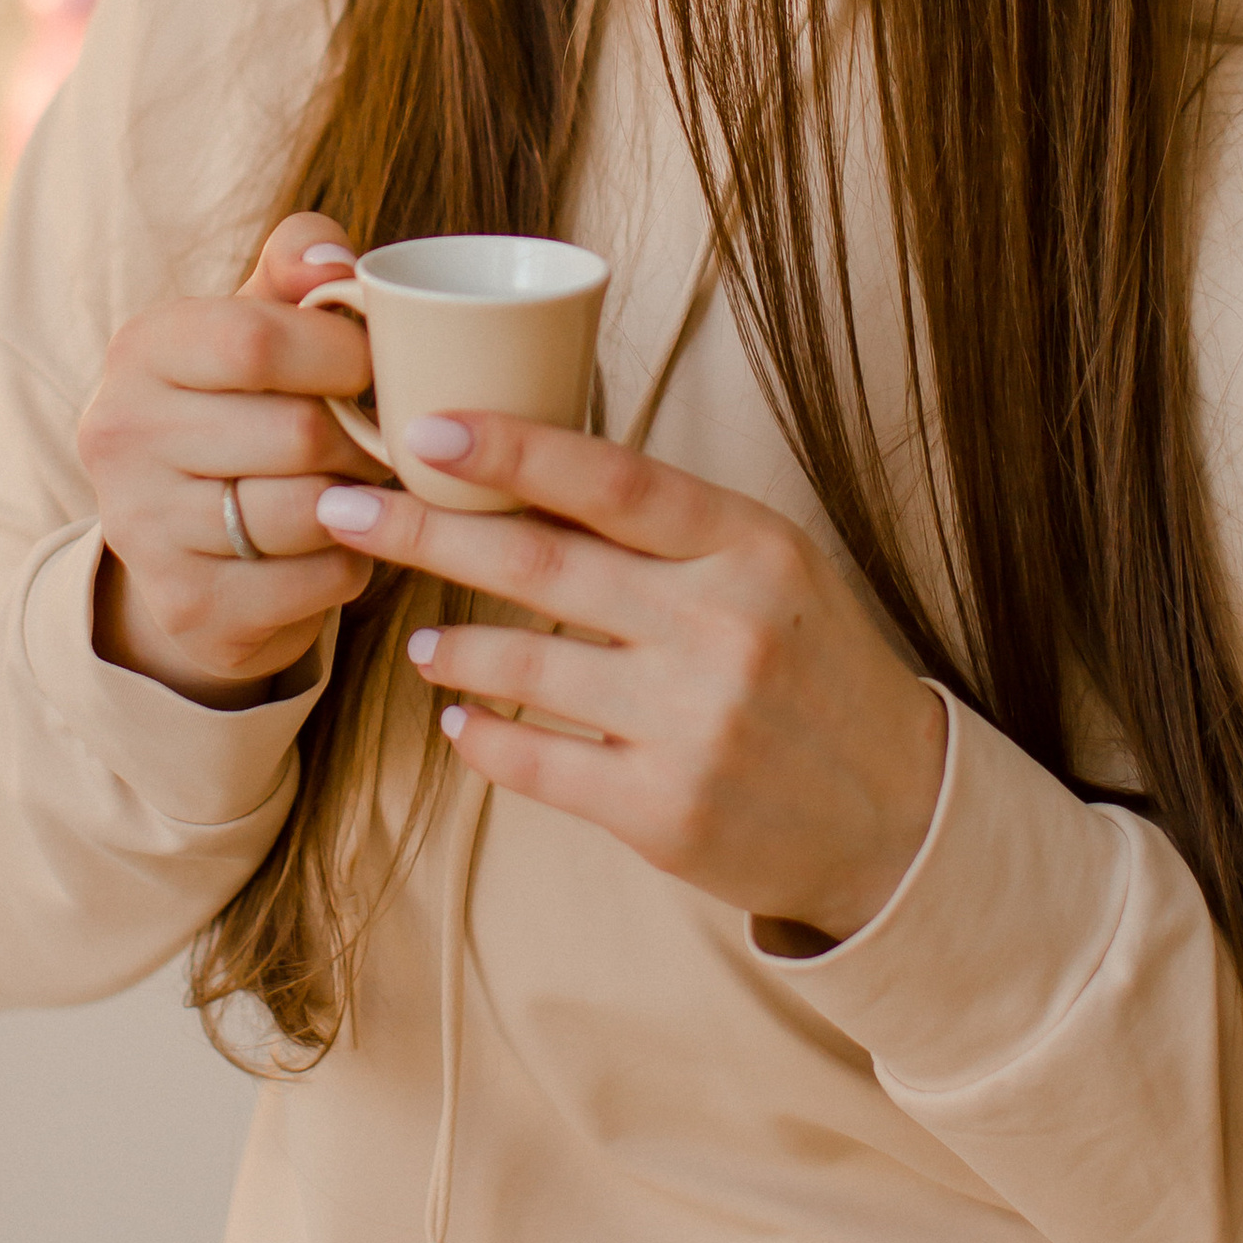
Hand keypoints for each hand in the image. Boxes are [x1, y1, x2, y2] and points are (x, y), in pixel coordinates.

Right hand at [77, 213, 382, 710]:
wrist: (188, 539)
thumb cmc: (246, 402)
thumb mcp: (260, 319)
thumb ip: (299, 264)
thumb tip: (336, 264)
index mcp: (141, 349)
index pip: (257, 341)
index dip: (342, 354)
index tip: (372, 366)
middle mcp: (120, 436)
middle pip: (297, 433)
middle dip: (362, 438)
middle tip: (377, 439)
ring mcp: (143, 530)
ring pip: (310, 513)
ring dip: (360, 503)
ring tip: (355, 486)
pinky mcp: (187, 607)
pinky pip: (317, 581)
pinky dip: (349, 563)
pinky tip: (332, 544)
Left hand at [317, 414, 947, 944]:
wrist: (898, 815)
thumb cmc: (815, 667)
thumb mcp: (770, 568)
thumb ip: (668, 528)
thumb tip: (526, 469)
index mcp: (749, 547)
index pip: (612, 481)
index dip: (512, 448)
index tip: (425, 427)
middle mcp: (721, 628)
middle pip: (542, 566)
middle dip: (428, 531)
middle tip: (344, 508)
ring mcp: (691, 724)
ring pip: (527, 666)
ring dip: (456, 644)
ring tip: (421, 638)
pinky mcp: (665, 811)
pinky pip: (540, 763)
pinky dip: (485, 736)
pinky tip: (460, 718)